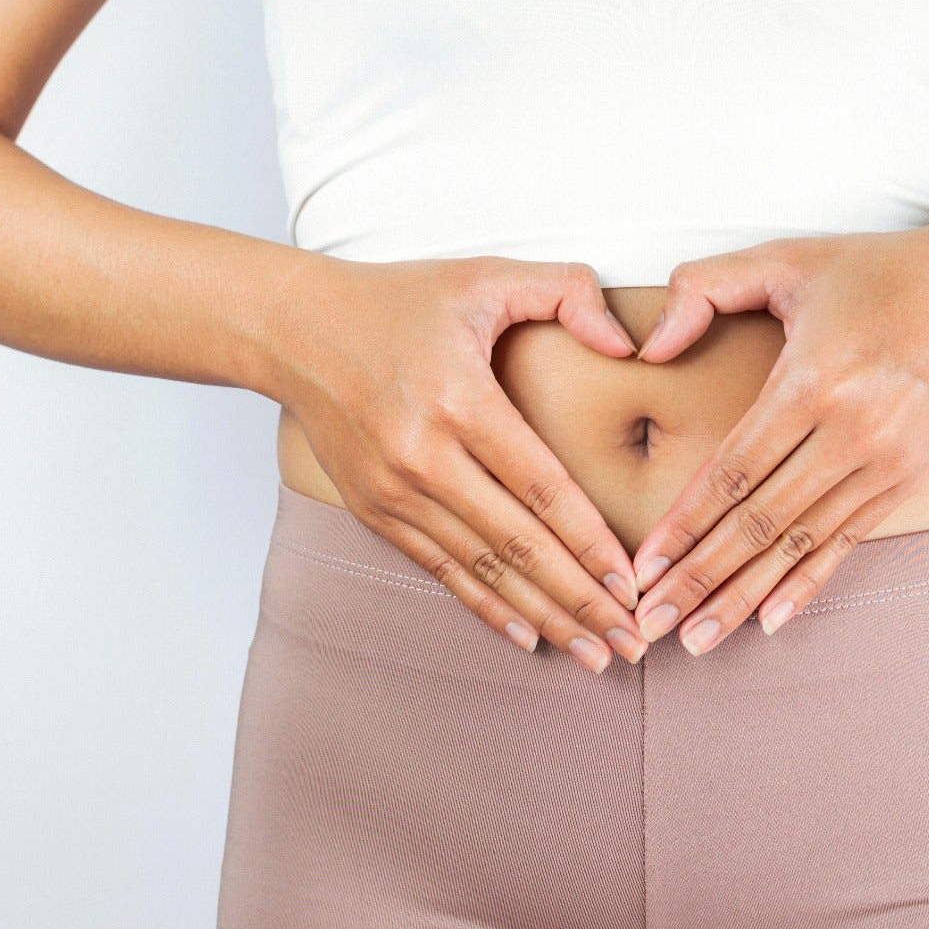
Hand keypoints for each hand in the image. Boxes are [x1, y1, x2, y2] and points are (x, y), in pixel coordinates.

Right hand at [262, 252, 649, 671]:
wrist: (293, 328)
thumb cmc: (398, 299)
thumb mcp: (485, 274)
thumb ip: (567, 290)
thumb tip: (628, 343)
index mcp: (460, 400)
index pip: (542, 487)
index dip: (591, 542)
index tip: (634, 583)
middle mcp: (423, 456)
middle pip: (519, 544)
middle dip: (582, 600)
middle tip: (633, 642)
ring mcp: (393, 491)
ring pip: (484, 569)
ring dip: (545, 616)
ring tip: (597, 654)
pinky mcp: (373, 510)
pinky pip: (442, 570)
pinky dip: (488, 607)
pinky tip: (530, 637)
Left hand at [629, 210, 928, 654]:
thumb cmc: (875, 271)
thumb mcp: (786, 258)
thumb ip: (705, 286)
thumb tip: (648, 347)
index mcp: (811, 381)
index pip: (732, 471)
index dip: (683, 524)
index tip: (642, 567)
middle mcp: (849, 432)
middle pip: (758, 522)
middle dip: (698, 579)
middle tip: (647, 624)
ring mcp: (884, 462)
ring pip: (798, 544)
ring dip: (742, 596)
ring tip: (694, 639)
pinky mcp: (909, 479)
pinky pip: (847, 542)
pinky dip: (806, 584)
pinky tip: (770, 621)